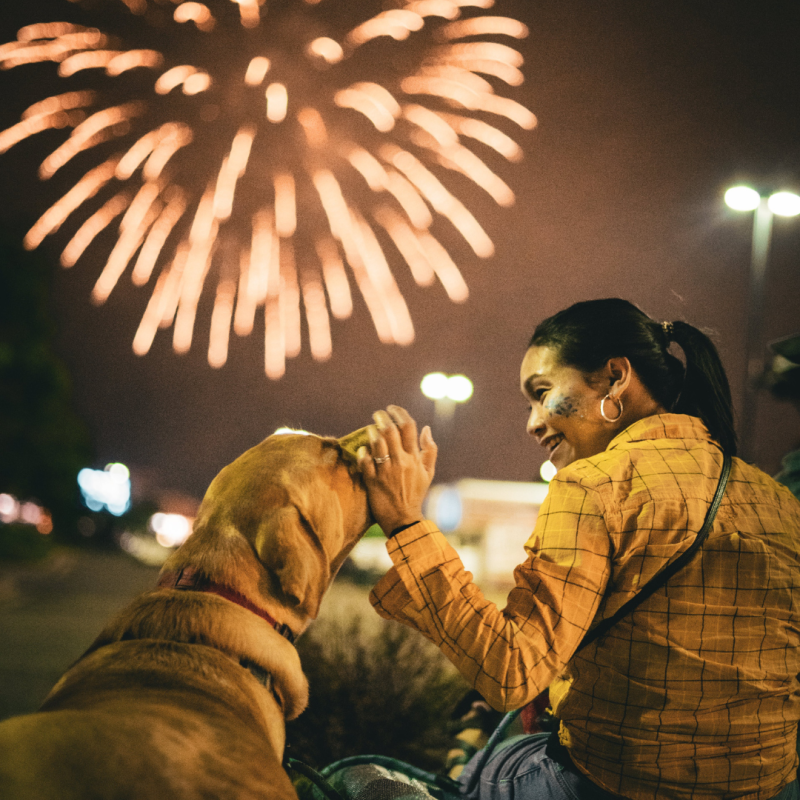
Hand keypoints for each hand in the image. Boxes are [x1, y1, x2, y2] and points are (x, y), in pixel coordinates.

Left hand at [357, 405, 436, 535]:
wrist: (404, 520)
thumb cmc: (416, 494)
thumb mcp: (428, 472)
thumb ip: (430, 450)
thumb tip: (427, 428)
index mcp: (414, 458)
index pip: (408, 426)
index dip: (399, 412)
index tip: (391, 408)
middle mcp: (401, 462)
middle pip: (390, 430)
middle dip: (381, 417)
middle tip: (377, 414)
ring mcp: (386, 472)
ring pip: (376, 442)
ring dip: (371, 431)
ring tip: (370, 429)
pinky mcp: (373, 482)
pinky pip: (364, 461)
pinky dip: (362, 452)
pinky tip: (362, 449)